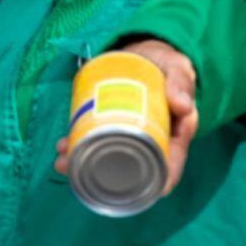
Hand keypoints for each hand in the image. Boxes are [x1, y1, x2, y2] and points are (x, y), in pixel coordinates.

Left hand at [54, 39, 198, 195]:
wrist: (148, 53)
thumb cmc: (167, 64)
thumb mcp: (178, 69)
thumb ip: (181, 83)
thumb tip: (182, 106)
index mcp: (174, 135)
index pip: (171, 164)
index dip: (160, 181)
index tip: (141, 193)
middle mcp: (152, 141)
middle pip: (132, 165)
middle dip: (104, 172)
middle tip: (76, 167)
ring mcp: (130, 134)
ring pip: (109, 155)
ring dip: (84, 160)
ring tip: (62, 157)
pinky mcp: (113, 125)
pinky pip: (97, 139)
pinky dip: (80, 143)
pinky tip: (63, 143)